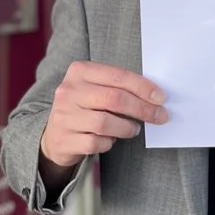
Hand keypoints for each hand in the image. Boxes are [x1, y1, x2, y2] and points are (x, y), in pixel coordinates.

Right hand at [40, 61, 168, 168]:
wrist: (54, 134)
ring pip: (105, 123)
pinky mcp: (63, 139)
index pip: (118, 76)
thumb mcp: (96, 89)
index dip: (143, 87)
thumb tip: (154, 96)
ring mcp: (64, 116)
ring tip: (134, 129)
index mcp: (80, 71)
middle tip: (160, 116)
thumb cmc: (84, 107)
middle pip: (115, 99)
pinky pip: (95, 143)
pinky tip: (111, 140)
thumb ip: (119, 87)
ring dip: (127, 128)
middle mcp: (68, 91)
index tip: (161, 98)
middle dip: (143, 109)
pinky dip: (109, 143)